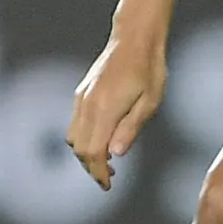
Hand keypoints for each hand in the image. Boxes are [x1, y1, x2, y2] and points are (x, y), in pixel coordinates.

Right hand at [66, 31, 167, 190]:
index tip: (107, 186)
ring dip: (86, 153)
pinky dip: (84, 138)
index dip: (98, 173)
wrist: (134, 37)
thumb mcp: (149, 102)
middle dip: (91, 167)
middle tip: (109, 179)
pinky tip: (102, 139)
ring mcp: (82, 97)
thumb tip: (115, 154)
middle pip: (79, 148)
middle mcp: (87, 104)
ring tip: (106, 161)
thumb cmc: (148, 69)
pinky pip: (75, 123)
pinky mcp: (82, 92)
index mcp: (105, 109)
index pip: (93, 152)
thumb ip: (130, 129)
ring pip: (73, 137)